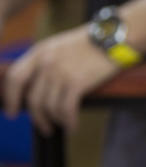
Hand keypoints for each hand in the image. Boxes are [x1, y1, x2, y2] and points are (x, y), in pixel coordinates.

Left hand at [3, 25, 119, 133]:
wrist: (114, 38)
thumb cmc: (92, 42)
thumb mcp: (61, 45)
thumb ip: (47, 61)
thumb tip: (40, 84)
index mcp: (39, 51)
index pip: (14, 78)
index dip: (10, 98)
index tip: (12, 112)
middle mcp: (46, 62)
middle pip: (32, 98)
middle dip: (36, 118)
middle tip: (43, 127)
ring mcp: (60, 73)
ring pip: (48, 107)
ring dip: (54, 121)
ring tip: (61, 126)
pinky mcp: (77, 82)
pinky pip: (66, 109)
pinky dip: (68, 121)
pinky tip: (72, 126)